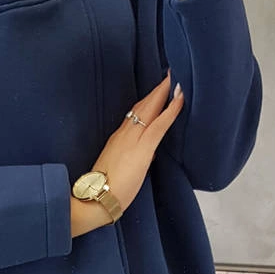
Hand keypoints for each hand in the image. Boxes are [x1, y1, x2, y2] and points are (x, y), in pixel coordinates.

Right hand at [71, 70, 184, 236]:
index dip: (148, 100)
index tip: (157, 89)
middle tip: (169, 74)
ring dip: (164, 93)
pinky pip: (160, 124)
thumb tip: (149, 153)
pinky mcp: (143, 149)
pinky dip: (171, 110)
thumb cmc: (105, 190)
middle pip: (142, 105)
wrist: (95, 199)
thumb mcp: (119, 168)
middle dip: (157, 90)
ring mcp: (133, 139)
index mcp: (117, 138)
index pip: (135, 114)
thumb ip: (133, 157)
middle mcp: (123, 133)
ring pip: (151, 109)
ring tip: (175, 79)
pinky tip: (180, 98)